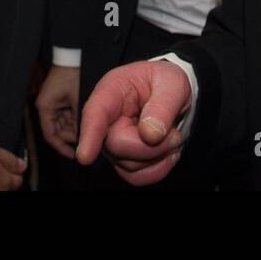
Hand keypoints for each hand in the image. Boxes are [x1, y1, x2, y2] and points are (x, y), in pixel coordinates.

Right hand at [36, 65, 80, 157]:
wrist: (74, 55)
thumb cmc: (74, 74)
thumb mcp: (78, 100)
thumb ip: (79, 120)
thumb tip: (84, 139)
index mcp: (45, 107)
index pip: (50, 136)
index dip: (62, 147)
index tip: (74, 155)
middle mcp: (46, 107)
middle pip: (58, 131)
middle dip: (71, 136)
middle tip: (86, 140)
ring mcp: (53, 103)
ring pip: (63, 125)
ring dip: (75, 128)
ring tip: (89, 129)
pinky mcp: (60, 100)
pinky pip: (67, 116)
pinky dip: (76, 119)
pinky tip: (86, 120)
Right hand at [76, 59, 189, 186]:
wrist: (171, 95)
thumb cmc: (166, 83)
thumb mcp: (172, 82)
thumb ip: (163, 105)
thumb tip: (149, 135)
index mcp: (111, 91)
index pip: (95, 114)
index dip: (90, 135)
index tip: (85, 156)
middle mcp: (105, 120)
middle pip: (117, 145)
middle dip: (152, 146)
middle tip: (175, 134)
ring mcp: (110, 143)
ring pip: (128, 165)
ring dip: (159, 155)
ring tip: (173, 135)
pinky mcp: (122, 160)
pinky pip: (137, 177)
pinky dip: (159, 169)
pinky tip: (169, 153)